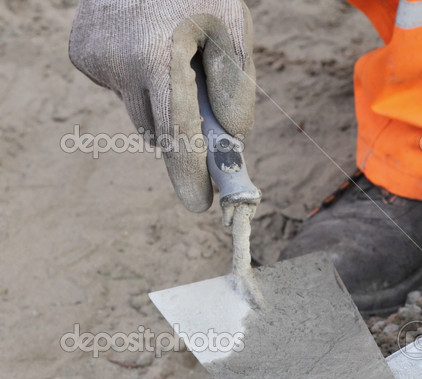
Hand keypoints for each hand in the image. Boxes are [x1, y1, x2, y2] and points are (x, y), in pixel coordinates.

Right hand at [70, 0, 255, 211]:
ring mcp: (95, 59)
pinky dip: (140, 81)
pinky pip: (122, 88)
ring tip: (176, 64)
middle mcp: (119, 63)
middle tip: (206, 137)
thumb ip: (236, 85)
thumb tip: (233, 137)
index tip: (201, 202)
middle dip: (184, 138)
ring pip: (140, 111)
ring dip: (162, 105)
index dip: (190, 171)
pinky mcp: (81, 55)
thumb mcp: (234, 29)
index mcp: (158, 56)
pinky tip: (147, 47)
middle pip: (159, 130)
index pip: (177, 132)